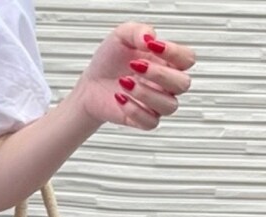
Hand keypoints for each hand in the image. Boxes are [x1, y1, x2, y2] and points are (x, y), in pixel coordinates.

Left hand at [72, 21, 196, 130]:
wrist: (91, 84)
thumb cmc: (109, 60)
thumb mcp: (122, 36)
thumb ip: (139, 31)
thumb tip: (150, 38)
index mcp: (167, 62)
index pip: (187, 59)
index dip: (174, 52)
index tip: (151, 46)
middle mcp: (166, 84)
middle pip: (183, 84)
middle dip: (160, 74)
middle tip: (135, 66)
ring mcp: (156, 103)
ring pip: (169, 106)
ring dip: (146, 94)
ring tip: (124, 82)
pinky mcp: (143, 120)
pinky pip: (151, 122)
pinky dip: (135, 110)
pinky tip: (120, 98)